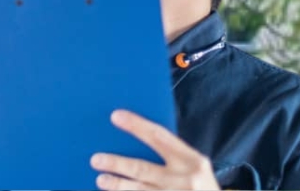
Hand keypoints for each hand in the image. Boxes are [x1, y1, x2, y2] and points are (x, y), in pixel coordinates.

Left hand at [91, 110, 221, 189]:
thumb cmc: (203, 188)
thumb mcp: (197, 168)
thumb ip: (175, 157)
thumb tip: (139, 141)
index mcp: (192, 160)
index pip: (159, 137)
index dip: (136, 125)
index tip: (116, 116)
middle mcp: (184, 179)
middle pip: (143, 169)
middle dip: (117, 163)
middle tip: (96, 159)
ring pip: (138, 190)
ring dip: (117, 185)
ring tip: (101, 180)